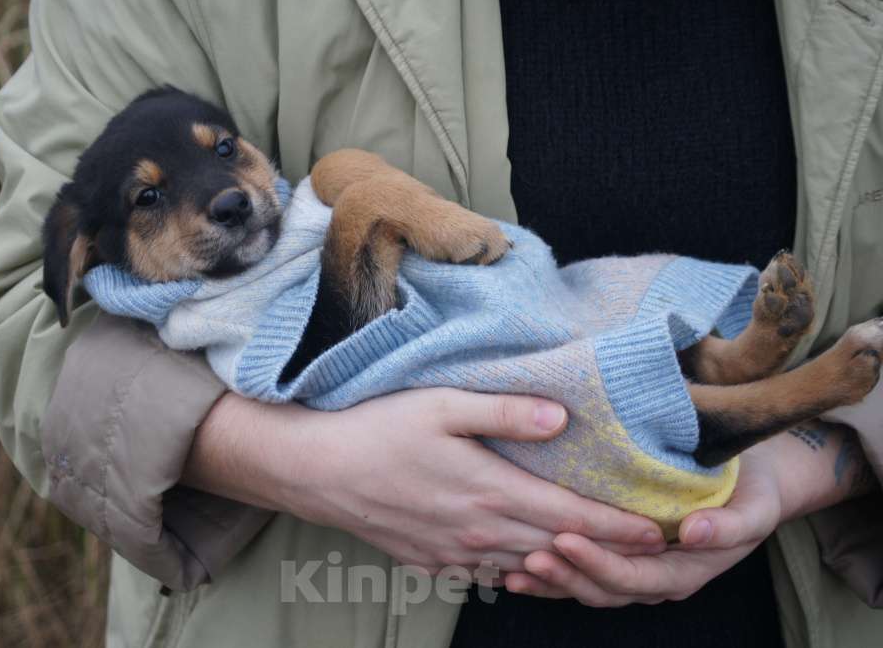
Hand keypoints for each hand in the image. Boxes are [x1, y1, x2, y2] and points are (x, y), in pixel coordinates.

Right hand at [184, 388, 664, 575]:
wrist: (316, 470)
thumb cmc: (377, 429)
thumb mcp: (440, 406)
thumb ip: (505, 412)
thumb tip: (562, 419)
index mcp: (490, 492)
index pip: (573, 518)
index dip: (621, 527)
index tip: (662, 533)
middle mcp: (479, 530)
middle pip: (559, 549)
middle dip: (607, 552)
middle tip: (649, 550)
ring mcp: (454, 552)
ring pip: (527, 566)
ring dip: (568, 566)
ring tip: (602, 560)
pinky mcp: (431, 561)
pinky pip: (489, 573)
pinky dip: (521, 571)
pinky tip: (531, 563)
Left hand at [505, 425, 864, 604]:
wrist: (754, 486)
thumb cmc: (753, 492)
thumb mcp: (754, 507)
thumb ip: (729, 525)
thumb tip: (694, 533)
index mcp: (685, 572)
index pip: (633, 577)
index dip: (598, 563)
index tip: (566, 539)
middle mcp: (656, 579)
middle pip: (603, 590)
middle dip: (566, 577)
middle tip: (529, 557)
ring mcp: (637, 571)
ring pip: (588, 587)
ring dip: (553, 582)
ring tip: (515, 569)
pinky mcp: (621, 557)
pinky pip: (582, 573)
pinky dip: (552, 575)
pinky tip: (516, 567)